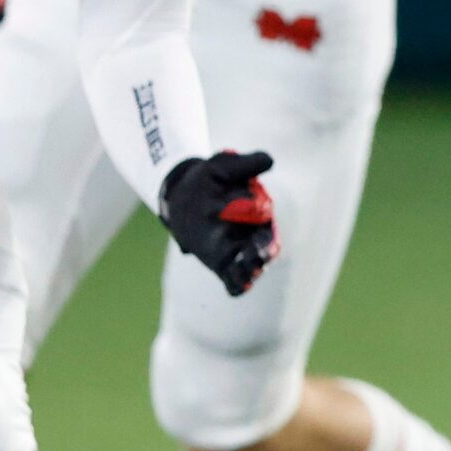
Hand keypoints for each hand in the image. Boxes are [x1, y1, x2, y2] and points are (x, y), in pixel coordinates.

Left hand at [159, 151, 278, 295]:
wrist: (181, 196)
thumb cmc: (206, 180)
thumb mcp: (221, 166)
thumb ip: (244, 164)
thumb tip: (269, 161)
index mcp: (258, 212)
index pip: (265, 223)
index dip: (263, 227)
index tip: (261, 231)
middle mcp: (251, 234)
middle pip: (263, 248)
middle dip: (262, 254)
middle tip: (258, 258)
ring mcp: (237, 250)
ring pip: (250, 265)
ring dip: (250, 272)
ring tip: (246, 276)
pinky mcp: (221, 262)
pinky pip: (232, 277)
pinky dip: (237, 284)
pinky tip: (236, 289)